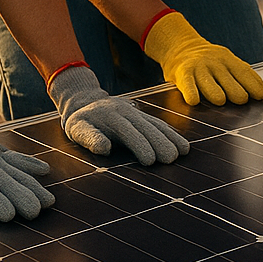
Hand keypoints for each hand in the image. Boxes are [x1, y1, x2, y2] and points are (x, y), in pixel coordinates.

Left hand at [48, 64, 190, 163]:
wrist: (86, 100)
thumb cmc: (80, 122)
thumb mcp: (78, 129)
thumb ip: (90, 138)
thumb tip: (104, 149)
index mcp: (111, 116)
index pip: (128, 132)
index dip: (140, 146)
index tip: (150, 162)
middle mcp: (127, 112)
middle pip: (147, 127)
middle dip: (161, 142)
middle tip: (172, 159)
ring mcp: (136, 112)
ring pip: (156, 124)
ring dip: (171, 137)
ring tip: (184, 151)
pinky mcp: (141, 115)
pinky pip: (157, 122)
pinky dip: (170, 131)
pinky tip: (180, 141)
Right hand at [143, 11, 262, 105]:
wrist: (180, 46)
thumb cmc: (210, 63)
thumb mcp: (227, 62)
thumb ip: (242, 74)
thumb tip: (262, 91)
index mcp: (228, 60)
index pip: (243, 71)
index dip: (253, 83)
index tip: (261, 95)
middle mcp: (215, 63)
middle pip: (228, 79)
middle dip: (235, 90)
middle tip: (242, 100)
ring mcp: (199, 67)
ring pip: (208, 82)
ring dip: (214, 91)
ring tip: (220, 100)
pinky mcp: (183, 73)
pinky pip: (187, 84)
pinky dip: (191, 92)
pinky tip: (194, 101)